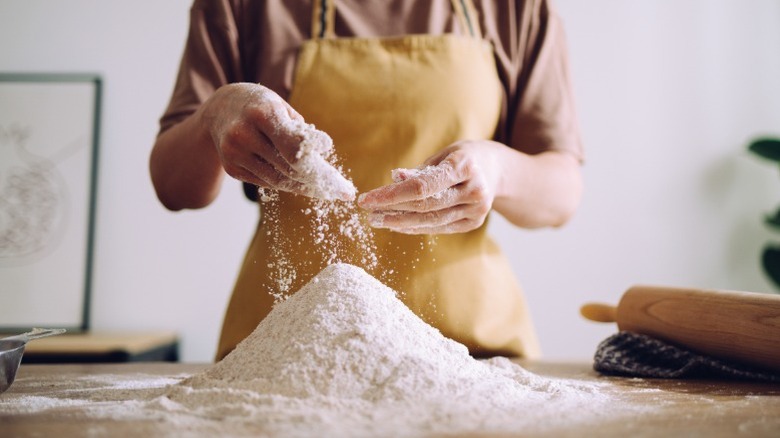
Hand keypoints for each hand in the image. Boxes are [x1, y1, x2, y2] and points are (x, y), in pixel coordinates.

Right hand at [201, 83, 352, 199]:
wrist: (220, 109)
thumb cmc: (262, 106)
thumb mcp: (282, 107)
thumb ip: (300, 131)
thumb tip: (321, 153)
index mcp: (262, 113)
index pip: (294, 146)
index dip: (317, 161)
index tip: (337, 175)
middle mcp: (244, 134)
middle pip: (289, 168)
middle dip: (318, 180)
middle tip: (341, 190)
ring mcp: (234, 154)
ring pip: (278, 180)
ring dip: (304, 187)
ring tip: (326, 191)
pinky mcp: (232, 168)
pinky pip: (266, 182)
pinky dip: (285, 183)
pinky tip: (300, 184)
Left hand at [357, 140, 501, 233]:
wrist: (499, 171)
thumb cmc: (464, 157)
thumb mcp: (444, 154)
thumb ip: (420, 170)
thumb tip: (394, 179)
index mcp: (465, 166)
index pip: (422, 186)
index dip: (391, 195)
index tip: (367, 199)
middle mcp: (474, 190)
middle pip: (425, 206)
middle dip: (392, 210)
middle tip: (368, 212)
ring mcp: (476, 210)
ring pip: (431, 220)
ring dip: (400, 222)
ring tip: (378, 220)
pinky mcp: (474, 223)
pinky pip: (439, 228)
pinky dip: (416, 227)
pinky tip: (398, 225)